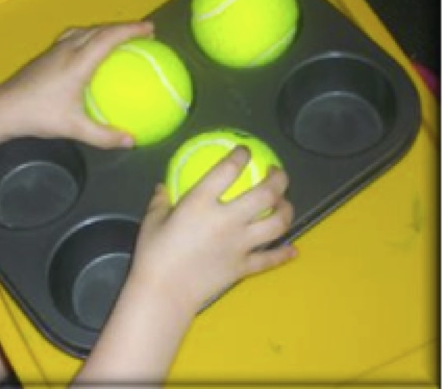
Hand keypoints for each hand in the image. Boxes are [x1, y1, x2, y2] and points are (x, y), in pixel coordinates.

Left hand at [0, 21, 153, 147]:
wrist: (4, 108)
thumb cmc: (38, 116)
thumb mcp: (74, 128)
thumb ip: (104, 136)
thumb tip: (132, 141)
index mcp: (77, 62)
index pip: (108, 37)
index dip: (131, 30)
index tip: (150, 30)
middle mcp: (67, 49)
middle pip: (100, 29)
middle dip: (123, 27)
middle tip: (143, 33)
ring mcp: (55, 50)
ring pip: (86, 30)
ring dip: (105, 29)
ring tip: (120, 38)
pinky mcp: (47, 55)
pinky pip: (75, 36)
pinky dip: (90, 36)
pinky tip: (91, 51)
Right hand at [129, 147, 296, 315]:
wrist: (164, 293)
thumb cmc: (153, 255)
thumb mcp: (152, 222)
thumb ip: (160, 202)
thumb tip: (162, 187)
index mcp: (201, 203)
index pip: (228, 170)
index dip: (240, 155)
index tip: (244, 151)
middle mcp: (227, 219)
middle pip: (265, 194)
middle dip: (278, 179)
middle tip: (277, 173)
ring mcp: (240, 244)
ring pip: (276, 224)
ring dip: (286, 210)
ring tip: (284, 203)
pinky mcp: (243, 266)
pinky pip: (269, 259)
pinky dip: (283, 254)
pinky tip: (292, 250)